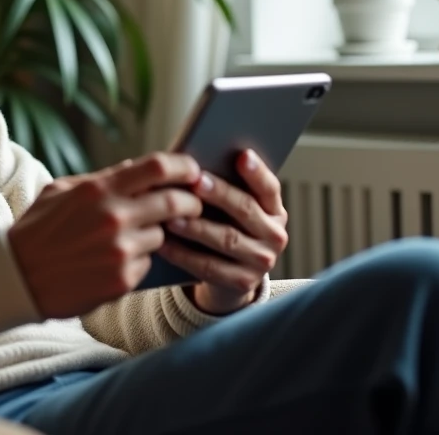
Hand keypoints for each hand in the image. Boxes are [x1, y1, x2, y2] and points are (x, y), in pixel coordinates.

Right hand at [9, 153, 203, 318]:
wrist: (16, 278)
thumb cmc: (37, 230)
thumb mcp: (61, 191)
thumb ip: (101, 179)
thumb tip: (136, 168)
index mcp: (98, 190)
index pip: (157, 167)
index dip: (183, 166)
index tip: (193, 169)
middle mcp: (114, 218)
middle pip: (174, 202)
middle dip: (190, 201)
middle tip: (192, 203)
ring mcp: (120, 251)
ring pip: (162, 236)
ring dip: (157, 234)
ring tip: (132, 237)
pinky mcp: (123, 281)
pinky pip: (148, 264)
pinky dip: (139, 261)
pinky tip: (115, 261)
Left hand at [157, 150, 288, 314]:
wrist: (228, 272)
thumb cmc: (221, 224)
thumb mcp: (227, 206)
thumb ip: (218, 184)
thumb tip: (190, 160)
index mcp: (273, 209)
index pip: (269, 187)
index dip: (257, 172)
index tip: (242, 155)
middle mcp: (274, 235)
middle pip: (246, 210)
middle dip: (220, 194)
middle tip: (196, 181)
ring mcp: (262, 261)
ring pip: (227, 239)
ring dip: (197, 227)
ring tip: (171, 216)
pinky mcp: (242, 282)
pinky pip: (210, 267)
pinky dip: (184, 255)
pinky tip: (164, 244)